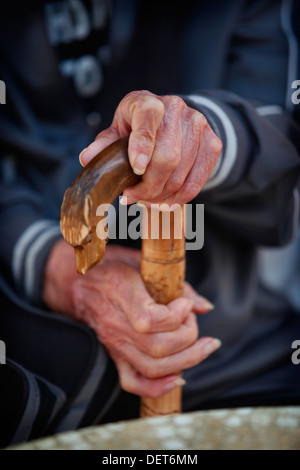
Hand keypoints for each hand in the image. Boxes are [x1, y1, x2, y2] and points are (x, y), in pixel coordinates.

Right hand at [43, 240, 220, 397]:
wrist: (75, 280)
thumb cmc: (110, 264)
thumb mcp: (141, 260)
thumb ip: (175, 283)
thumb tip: (204, 307)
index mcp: (120, 291)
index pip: (149, 320)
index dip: (176, 316)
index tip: (185, 304)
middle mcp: (115, 322)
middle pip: (157, 348)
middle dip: (188, 337)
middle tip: (192, 319)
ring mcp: (112, 342)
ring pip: (152, 368)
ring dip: (186, 360)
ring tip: (203, 345)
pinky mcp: (113, 354)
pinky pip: (133, 382)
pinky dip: (158, 387)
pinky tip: (179, 376)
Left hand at [80, 90, 221, 205]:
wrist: (173, 117)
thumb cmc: (138, 126)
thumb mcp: (118, 130)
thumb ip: (105, 144)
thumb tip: (87, 158)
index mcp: (147, 102)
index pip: (147, 118)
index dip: (142, 145)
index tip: (136, 169)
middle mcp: (176, 109)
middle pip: (167, 158)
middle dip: (148, 186)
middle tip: (133, 198)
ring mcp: (198, 125)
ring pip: (181, 174)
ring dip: (161, 196)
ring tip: (147, 201)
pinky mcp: (212, 142)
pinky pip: (198, 181)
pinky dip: (180, 198)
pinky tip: (166, 202)